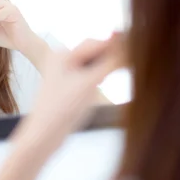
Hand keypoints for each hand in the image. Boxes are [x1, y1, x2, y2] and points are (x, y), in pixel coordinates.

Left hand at [12, 34, 124, 151]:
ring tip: (125, 67)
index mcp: (63, 55)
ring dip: (107, 65)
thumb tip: (130, 47)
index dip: (116, 44)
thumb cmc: (62, 109)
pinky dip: (101, 75)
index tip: (136, 47)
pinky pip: (89, 75)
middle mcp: (62, 60)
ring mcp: (65, 74)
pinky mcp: (69, 88)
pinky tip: (107, 81)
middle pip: (94, 51)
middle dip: (111, 54)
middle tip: (134, 58)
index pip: (95, 43)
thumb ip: (110, 64)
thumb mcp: (89, 84)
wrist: (44, 136)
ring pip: (93, 63)